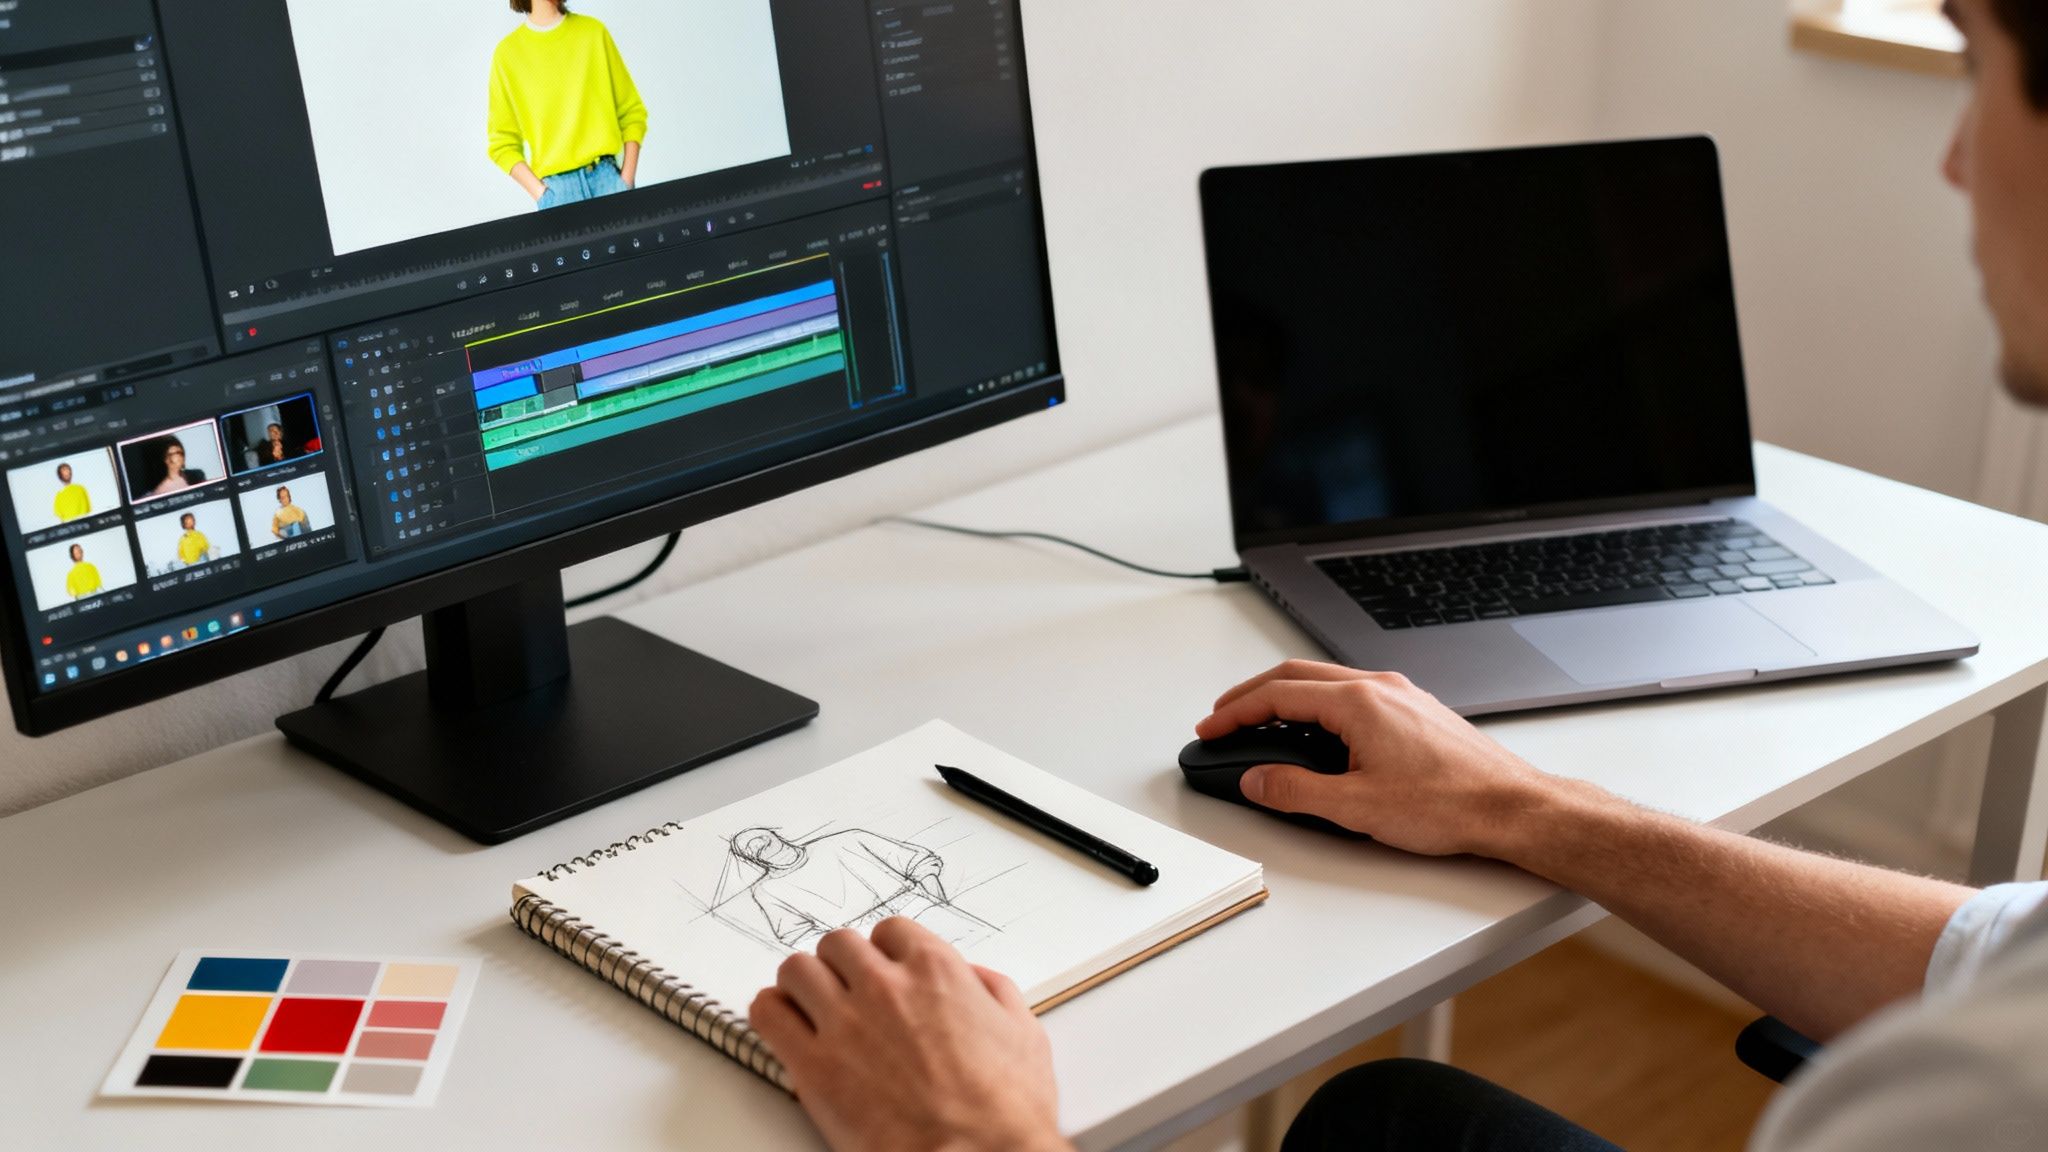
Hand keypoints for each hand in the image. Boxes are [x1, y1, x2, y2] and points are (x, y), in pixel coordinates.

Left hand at [749, 918, 1070, 1151]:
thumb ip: (995, 991)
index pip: (889, 930)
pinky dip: (772, 1013)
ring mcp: (845, 1024)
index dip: (885, 953)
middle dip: (842, 965)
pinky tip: (785, 1026)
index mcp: (936, 971)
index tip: (883, 970)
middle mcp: (886, 987)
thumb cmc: (1005, 1111)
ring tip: (811, 1005)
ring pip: (797, 969)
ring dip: (803, 983)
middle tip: (846, 988)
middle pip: (838, 943)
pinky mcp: (814, 1066)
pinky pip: (768, 1013)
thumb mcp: (1024, 1033)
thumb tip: (975, 978)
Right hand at [1195, 660, 1563, 857]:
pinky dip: (1319, 705)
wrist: (1512, 808)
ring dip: (1286, 697)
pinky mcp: (1416, 711)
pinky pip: (1353, 694)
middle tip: (1224, 718)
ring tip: (1262, 724)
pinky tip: (1318, 731)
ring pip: (1326, 682)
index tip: (1211, 728)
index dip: (1235, 712)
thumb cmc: (1451, 804)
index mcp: (1358, 703)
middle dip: (1252, 695)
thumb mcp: (1356, 808)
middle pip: (1296, 676)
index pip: (1277, 695)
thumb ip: (1296, 792)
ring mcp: (1401, 695)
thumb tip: (1257, 781)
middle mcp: (1379, 688)